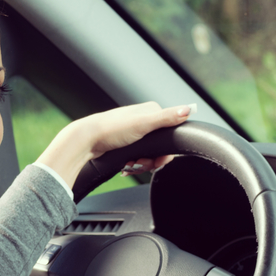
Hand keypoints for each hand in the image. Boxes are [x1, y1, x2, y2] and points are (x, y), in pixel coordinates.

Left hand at [35, 102, 193, 188]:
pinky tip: (126, 166)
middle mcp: (143, 120)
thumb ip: (167, 118)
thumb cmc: (111, 130)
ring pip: (149, 154)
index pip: (171, 133)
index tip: (158, 159)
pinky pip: (138, 157)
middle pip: (160, 146)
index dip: (165, 150)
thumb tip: (188, 110)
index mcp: (151, 111)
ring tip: (131, 165)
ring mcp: (134, 131)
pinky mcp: (125, 143)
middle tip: (141, 163)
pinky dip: (134, 164)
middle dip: (152, 160)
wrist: (86, 141)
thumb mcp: (143, 124)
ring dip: (142, 164)